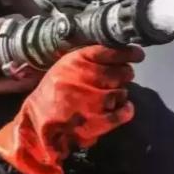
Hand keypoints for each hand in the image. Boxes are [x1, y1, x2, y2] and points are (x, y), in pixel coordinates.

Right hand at [0, 45, 144, 173]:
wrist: (35, 121)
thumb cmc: (53, 92)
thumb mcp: (65, 68)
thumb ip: (89, 60)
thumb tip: (125, 54)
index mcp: (73, 61)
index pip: (107, 52)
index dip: (127, 53)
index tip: (137, 55)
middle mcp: (82, 78)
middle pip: (120, 72)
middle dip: (124, 75)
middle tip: (121, 78)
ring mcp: (89, 100)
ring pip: (121, 92)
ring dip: (121, 93)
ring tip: (111, 96)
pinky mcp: (94, 121)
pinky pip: (120, 113)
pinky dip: (126, 110)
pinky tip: (125, 108)